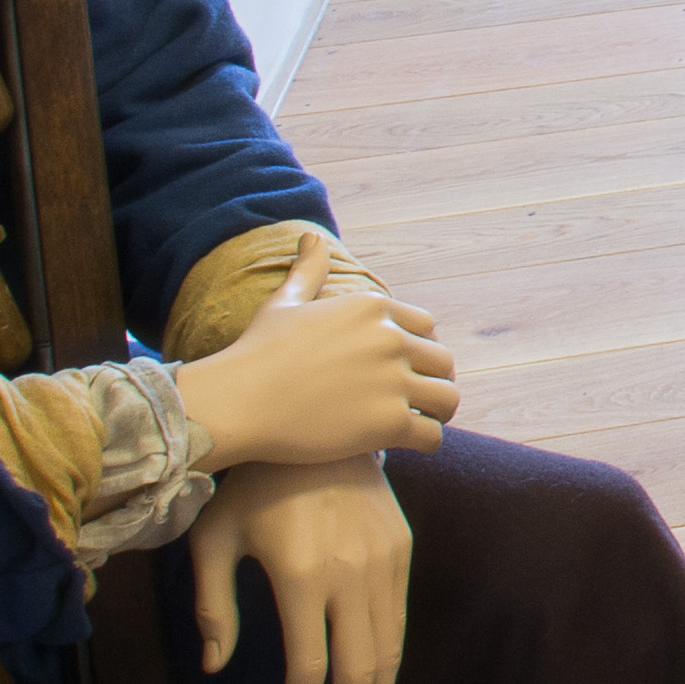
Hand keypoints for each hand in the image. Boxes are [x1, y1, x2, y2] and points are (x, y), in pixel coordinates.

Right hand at [167, 244, 458, 466]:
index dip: (419, 349)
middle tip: (418, 400)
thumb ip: (308, 272)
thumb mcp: (284, 303)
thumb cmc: (254, 353)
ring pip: (448, 397)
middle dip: (433, 380)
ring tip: (422, 422)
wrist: (236, 402)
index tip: (406, 368)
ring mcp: (393, 381)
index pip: (427, 327)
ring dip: (439, 412)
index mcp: (373, 308)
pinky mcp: (389, 422)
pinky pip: (432, 435)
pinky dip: (427, 442)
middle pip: (442, 361)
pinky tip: (411, 445)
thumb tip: (310, 238)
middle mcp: (390, 339)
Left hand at [192, 457, 414, 683]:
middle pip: (360, 670)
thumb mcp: (212, 537)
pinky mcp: (401, 550)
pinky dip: (390, 663)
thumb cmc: (250, 485)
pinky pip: (399, 620)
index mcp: (301, 574)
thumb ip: (211, 605)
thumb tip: (215, 666)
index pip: (309, 666)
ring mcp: (384, 561)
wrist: (316, 423)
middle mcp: (351, 573)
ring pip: (389, 651)